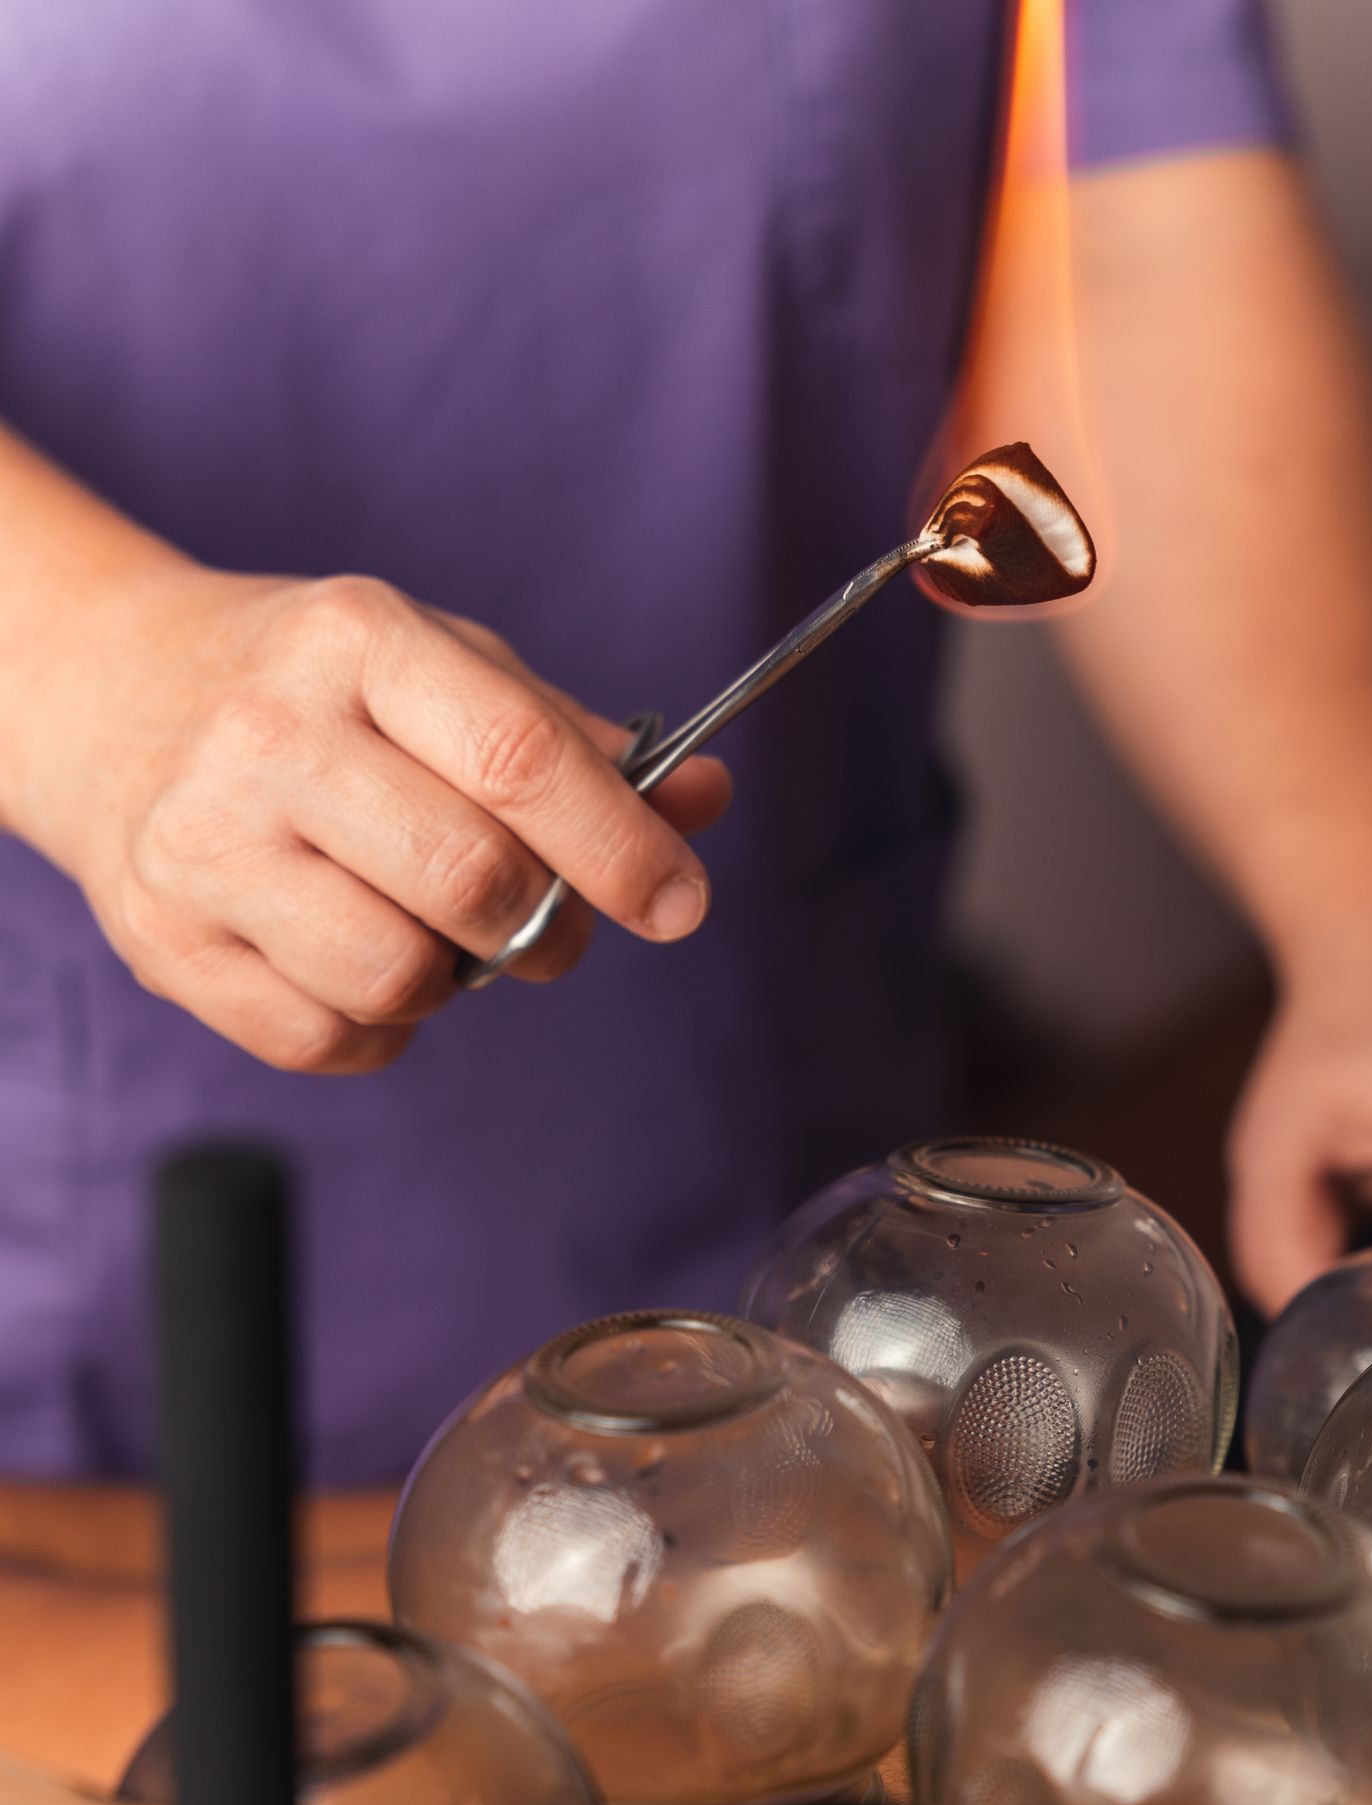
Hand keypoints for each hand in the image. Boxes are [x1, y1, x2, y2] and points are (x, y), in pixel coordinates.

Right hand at [26, 560, 729, 1074]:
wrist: (112, 698)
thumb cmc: (320, 694)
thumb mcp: (446, 671)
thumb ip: (574, 744)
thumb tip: (704, 802)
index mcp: (360, 642)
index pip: (519, 760)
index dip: (621, 848)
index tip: (679, 903)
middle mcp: (268, 735)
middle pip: (470, 883)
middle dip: (547, 928)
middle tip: (550, 926)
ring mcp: (203, 843)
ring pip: (398, 977)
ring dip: (451, 982)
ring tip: (429, 931)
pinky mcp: (166, 942)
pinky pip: (325, 1038)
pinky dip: (375, 1026)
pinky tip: (354, 960)